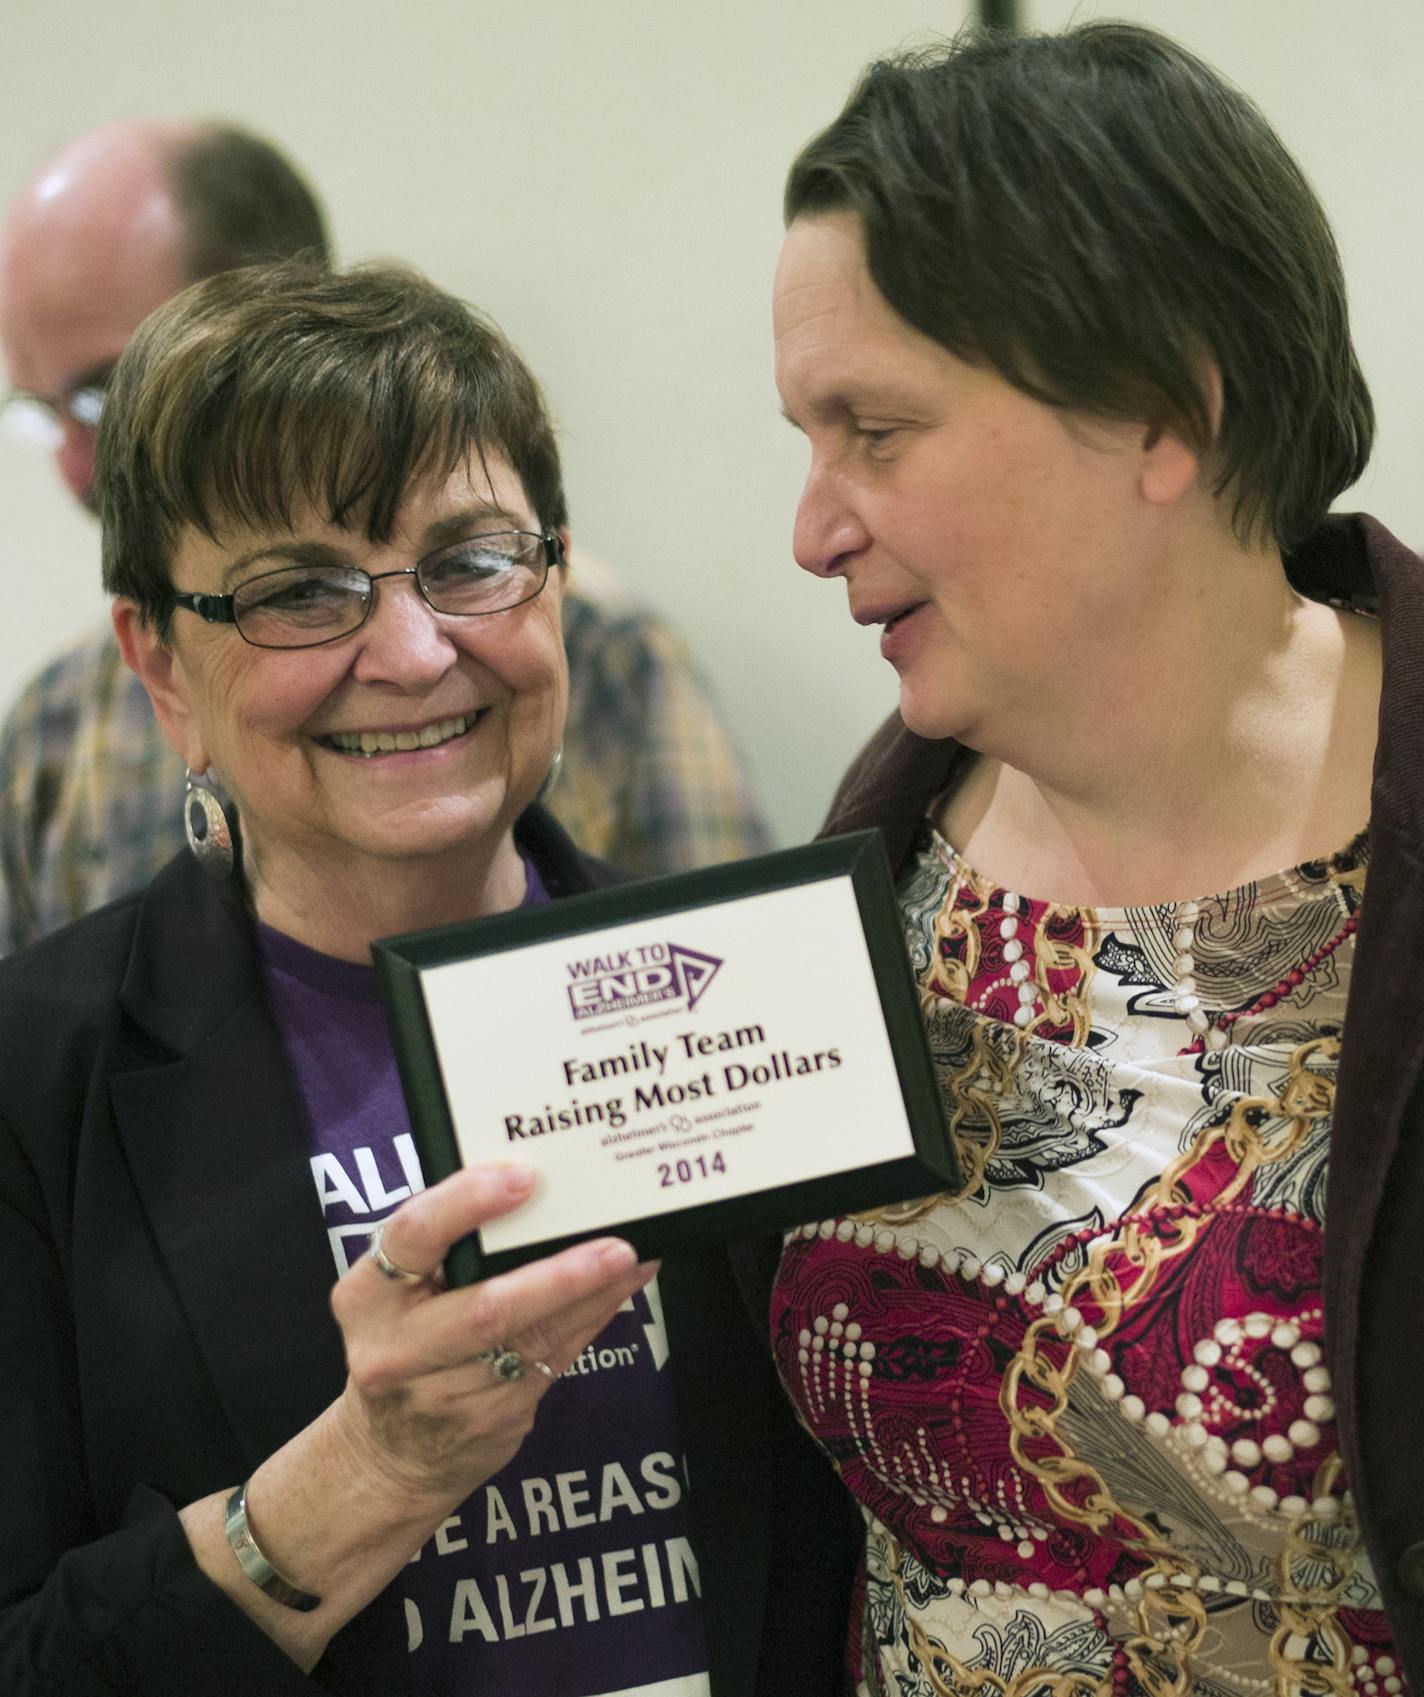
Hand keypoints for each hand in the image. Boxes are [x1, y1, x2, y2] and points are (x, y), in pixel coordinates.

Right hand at [329, 1163, 651, 1509]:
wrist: (389, 1455)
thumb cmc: (400, 1341)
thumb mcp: (394, 1291)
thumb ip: (442, 1244)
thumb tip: (530, 1186)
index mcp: (367, 1295)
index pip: (413, 1236)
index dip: (466, 1203)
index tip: (522, 1179)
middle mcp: (397, 1349)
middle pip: (486, 1309)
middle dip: (559, 1277)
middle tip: (613, 1248)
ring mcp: (444, 1394)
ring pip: (534, 1338)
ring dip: (593, 1296)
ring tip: (632, 1258)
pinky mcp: (491, 1418)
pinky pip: (553, 1360)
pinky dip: (592, 1319)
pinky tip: (621, 1289)